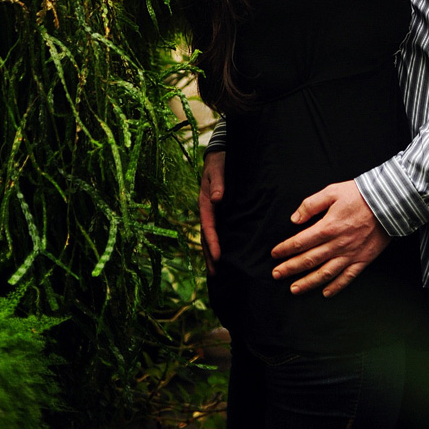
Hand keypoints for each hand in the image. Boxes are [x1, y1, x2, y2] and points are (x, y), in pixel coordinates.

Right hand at [199, 150, 225, 275]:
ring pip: (210, 236)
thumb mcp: (218, 169)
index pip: (208, 226)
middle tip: (214, 274)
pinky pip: (218, 229)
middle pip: (206, 237)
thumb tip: (217, 198)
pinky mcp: (219, 211)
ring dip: (211, 253)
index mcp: (205, 202)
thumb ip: (218, 182)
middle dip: (209, 255)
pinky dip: (217, 243)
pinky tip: (223, 254)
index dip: (213, 242)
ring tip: (216, 272)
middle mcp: (208, 210)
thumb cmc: (220, 162)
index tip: (218, 256)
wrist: (220, 154)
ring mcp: (213, 212)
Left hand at [270, 180, 388, 297]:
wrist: (389, 202)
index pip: (300, 242)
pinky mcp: (363, 260)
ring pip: (325, 273)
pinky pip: (347, 278)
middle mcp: (336, 244)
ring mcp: (350, 254)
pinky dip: (336, 287)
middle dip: (290, 268)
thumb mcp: (332, 191)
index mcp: (327, 227)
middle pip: (309, 260)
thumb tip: (294, 219)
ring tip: (294, 289)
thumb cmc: (359, 195)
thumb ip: (311, 204)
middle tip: (276, 275)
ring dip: (308, 283)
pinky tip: (325, 293)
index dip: (285, 249)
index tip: (274, 254)